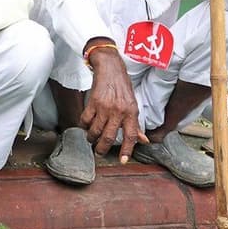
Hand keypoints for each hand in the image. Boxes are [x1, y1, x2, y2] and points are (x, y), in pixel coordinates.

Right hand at [80, 39, 147, 161]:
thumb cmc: (123, 86)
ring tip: (91, 139)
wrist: (110, 68)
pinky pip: (85, 120)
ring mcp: (105, 107)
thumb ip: (136, 124)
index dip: (127, 150)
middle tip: (99, 152)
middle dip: (102, 148)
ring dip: (92, 138)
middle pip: (109, 137)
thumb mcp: (133, 105)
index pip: (131, 136)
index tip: (123, 161)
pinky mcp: (93, 102)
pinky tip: (86, 126)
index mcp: (131, 112)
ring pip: (95, 130)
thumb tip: (143, 140)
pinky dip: (84, 126)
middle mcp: (119, 111)